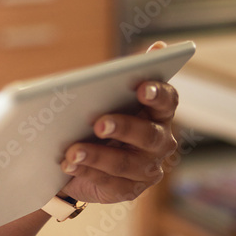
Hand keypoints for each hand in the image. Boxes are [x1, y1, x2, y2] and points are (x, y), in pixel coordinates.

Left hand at [58, 42, 179, 203]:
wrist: (78, 155)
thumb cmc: (95, 113)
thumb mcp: (105, 91)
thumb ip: (127, 73)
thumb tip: (160, 46)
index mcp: (157, 111)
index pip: (168, 100)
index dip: (158, 93)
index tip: (141, 88)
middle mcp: (160, 141)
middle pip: (149, 135)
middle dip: (124, 127)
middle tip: (98, 123)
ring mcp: (147, 168)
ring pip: (127, 164)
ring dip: (97, 156)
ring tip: (72, 151)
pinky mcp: (129, 190)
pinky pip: (110, 183)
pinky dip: (87, 172)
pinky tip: (68, 165)